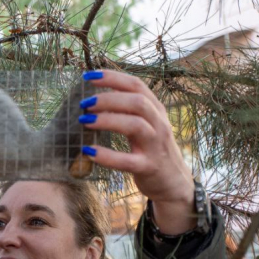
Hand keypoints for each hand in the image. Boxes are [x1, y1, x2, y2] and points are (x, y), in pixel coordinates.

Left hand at [80, 70, 196, 233]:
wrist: (174, 182)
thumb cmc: (152, 149)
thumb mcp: (145, 125)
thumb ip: (128, 110)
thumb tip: (98, 96)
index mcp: (156, 110)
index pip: (136, 85)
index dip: (113, 77)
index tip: (88, 76)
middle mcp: (158, 124)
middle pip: (137, 101)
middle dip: (108, 99)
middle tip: (84, 104)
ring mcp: (156, 146)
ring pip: (135, 125)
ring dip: (107, 120)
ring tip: (85, 121)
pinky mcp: (149, 167)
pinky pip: (127, 160)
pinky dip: (107, 156)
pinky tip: (89, 151)